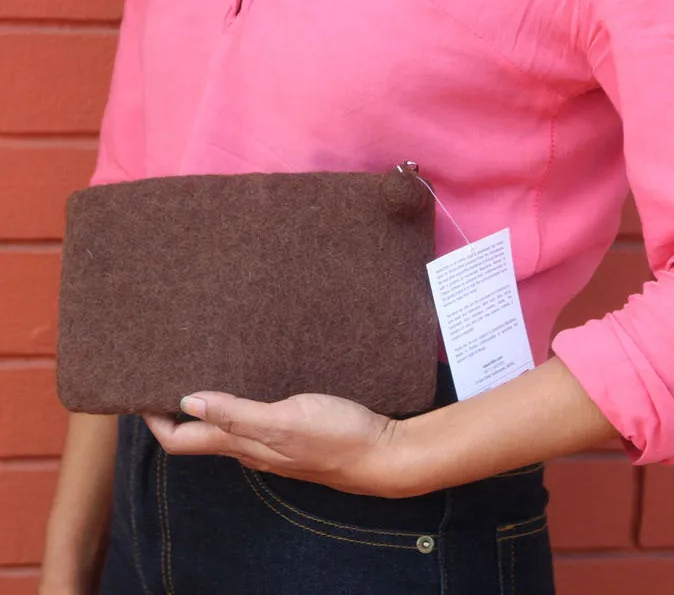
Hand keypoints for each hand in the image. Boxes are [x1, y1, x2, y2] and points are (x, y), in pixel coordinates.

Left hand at [144, 392, 403, 496]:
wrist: (383, 454)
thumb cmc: (337, 437)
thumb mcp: (283, 421)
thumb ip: (236, 413)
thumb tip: (187, 401)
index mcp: (244, 445)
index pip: (181, 440)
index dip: (155, 420)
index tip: (139, 392)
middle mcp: (253, 448)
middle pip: (200, 434)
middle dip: (177, 408)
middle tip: (167, 374)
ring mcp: (274, 442)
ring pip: (227, 426)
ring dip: (208, 403)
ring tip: (204, 370)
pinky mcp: (295, 432)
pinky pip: (254, 419)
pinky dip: (240, 402)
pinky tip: (251, 380)